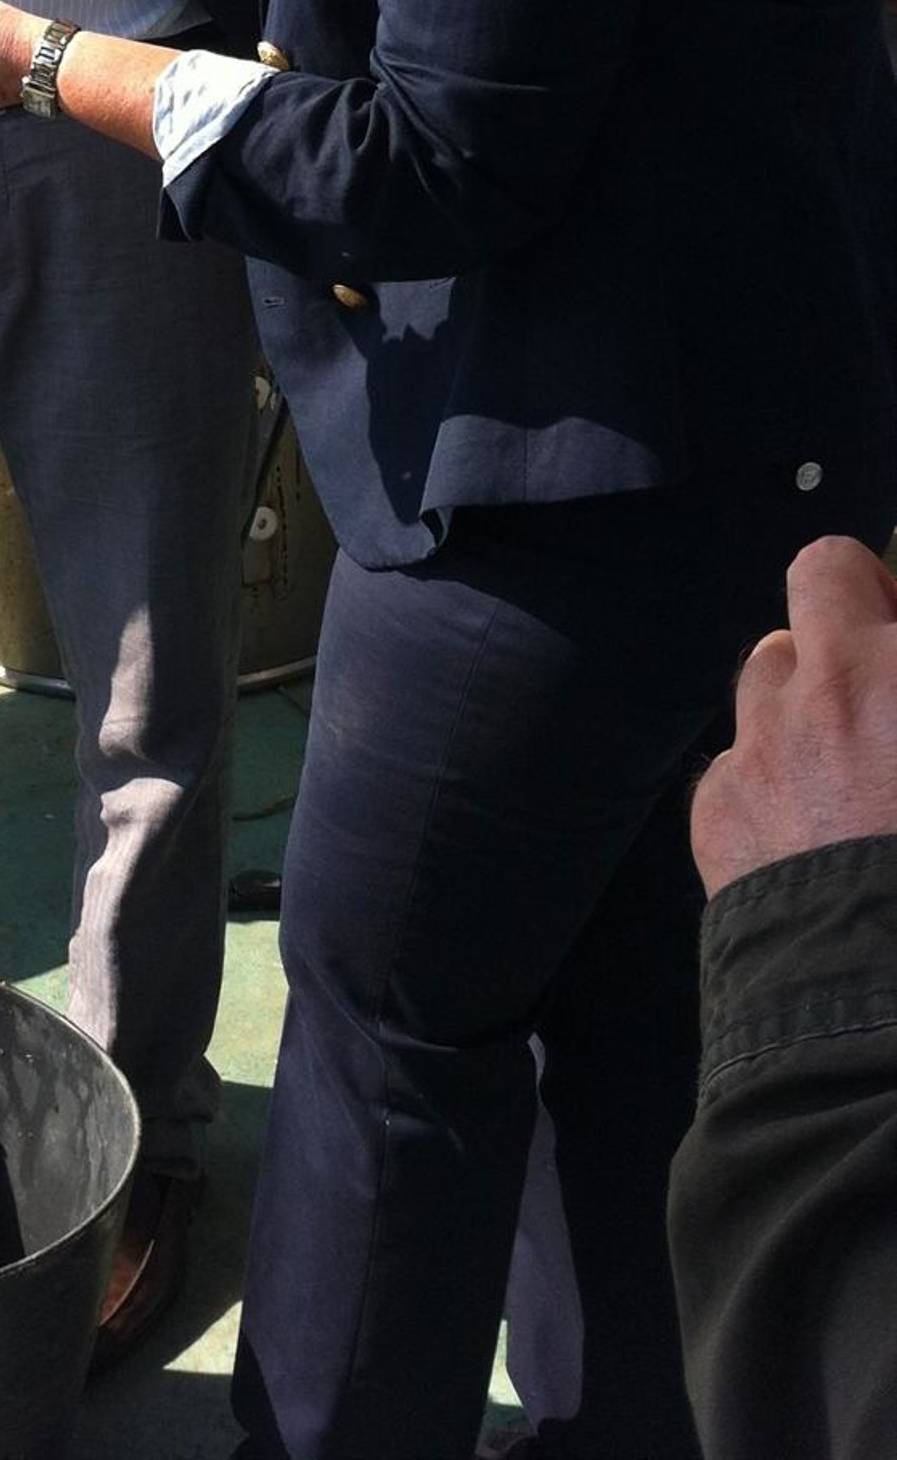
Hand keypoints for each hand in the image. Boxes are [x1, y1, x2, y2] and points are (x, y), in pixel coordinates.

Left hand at [691, 535, 896, 897]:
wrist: (891, 1023)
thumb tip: (892, 709)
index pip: (865, 576)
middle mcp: (843, 683)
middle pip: (828, 575)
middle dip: (856, 600)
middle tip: (887, 655)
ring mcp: (768, 739)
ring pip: (769, 664)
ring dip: (806, 690)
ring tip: (849, 754)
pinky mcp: (719, 806)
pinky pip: (737, 759)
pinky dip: (770, 780)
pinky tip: (810, 833)